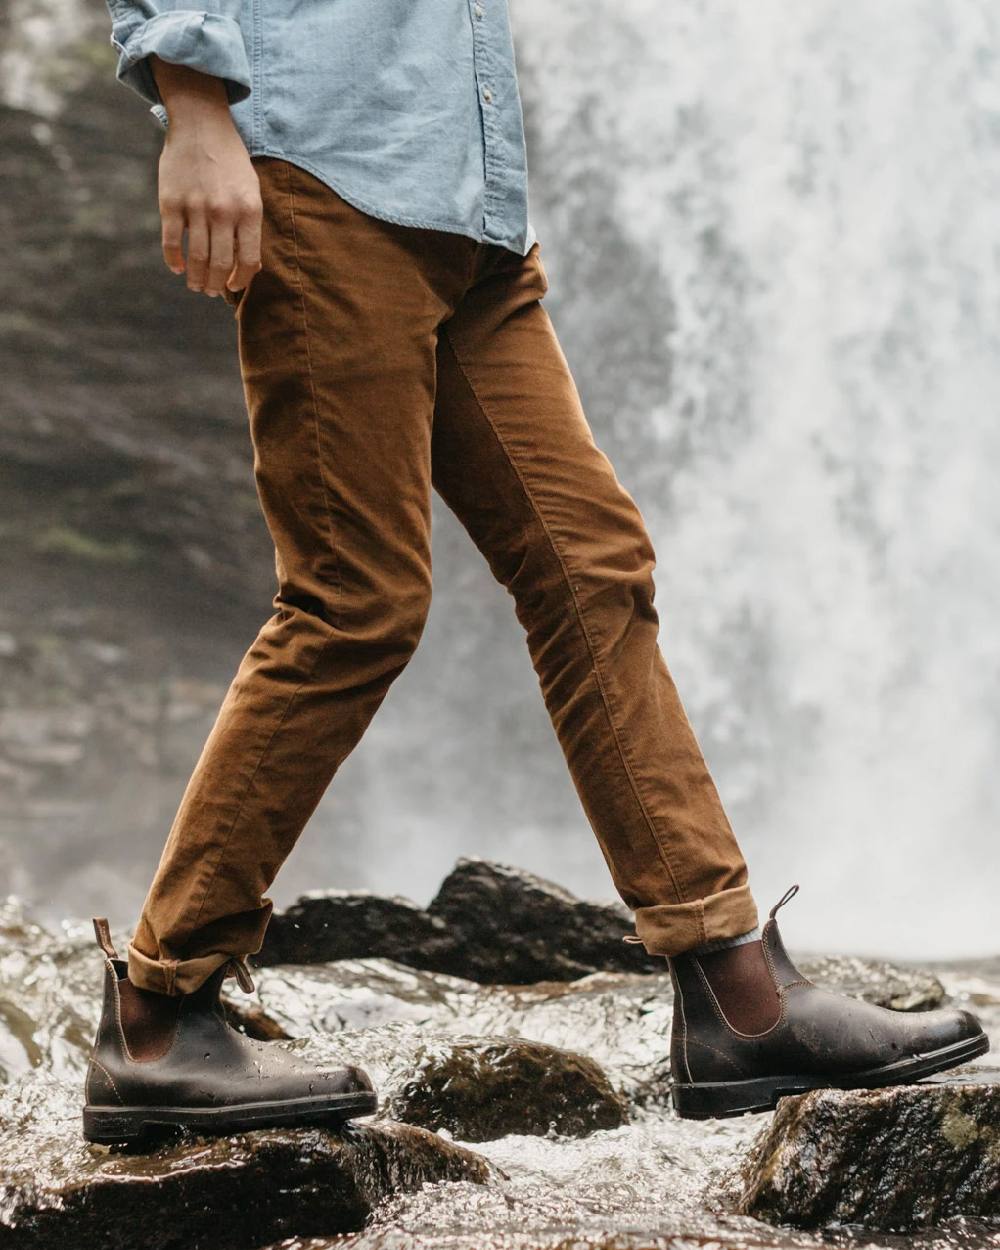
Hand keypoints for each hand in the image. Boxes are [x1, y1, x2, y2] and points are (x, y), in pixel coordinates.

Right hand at [151, 56, 262, 298]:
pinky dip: (174, 261)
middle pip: (221, 265)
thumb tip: (251, 266)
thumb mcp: (251, 190)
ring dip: (197, 279)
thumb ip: (250, 226)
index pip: (249, 261)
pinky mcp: (170, 202)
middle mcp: (224, 211)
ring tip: (197, 286)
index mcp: (249, 210)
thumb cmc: (230, 162)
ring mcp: (196, 207)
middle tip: (212, 292)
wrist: (201, 124)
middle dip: (217, 286)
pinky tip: (178, 269)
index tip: (233, 286)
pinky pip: (172, 243)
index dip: (241, 281)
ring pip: (197, 259)